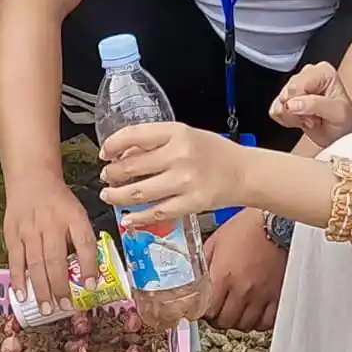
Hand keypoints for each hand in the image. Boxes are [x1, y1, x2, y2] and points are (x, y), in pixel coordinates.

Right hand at [2, 179, 99, 316]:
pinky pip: (16, 260)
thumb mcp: (78, 214)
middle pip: (56, 259)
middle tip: (65, 307)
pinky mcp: (12, 234)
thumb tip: (87, 275)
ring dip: (42, 289)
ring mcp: (29, 229)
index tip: (91, 287)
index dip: (88, 266)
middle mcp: (51, 223)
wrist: (31, 178)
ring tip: (47, 309)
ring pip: (36, 263)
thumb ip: (82, 240)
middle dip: (61, 286)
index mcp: (73, 217)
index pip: (84, 243)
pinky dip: (19, 279)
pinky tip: (22, 295)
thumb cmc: (59, 202)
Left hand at [97, 122, 248, 227]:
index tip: (104, 153)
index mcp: (177, 132)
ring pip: (139, 192)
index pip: (134, 135)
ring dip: (117, 196)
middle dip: (111, 174)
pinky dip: (137, 218)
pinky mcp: (191, 204)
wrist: (246, 173)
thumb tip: (123, 154)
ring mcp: (185, 181)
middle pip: (131, 166)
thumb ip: (157, 142)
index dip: (112, 145)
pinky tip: (127, 219)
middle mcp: (179, 155)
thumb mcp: (187, 135)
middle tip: (106, 177)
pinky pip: (157, 213)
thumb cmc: (216, 153)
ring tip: (109, 195)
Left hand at [202, 210, 284, 331]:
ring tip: (236, 311)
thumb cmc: (247, 228)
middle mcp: (242, 289)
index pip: (207, 310)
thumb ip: (204, 264)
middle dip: (218, 318)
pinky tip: (255, 312)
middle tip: (218, 311)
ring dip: (237, 321)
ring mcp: (262, 295)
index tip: (203, 309)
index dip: (203, 312)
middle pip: (225, 322)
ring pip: (245, 325)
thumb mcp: (216, 241)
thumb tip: (194, 281)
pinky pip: (267, 322)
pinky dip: (259, 321)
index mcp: (223, 275)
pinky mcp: (278, 296)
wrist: (276, 223)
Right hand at [269, 62, 351, 148]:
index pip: (297, 86)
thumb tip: (292, 103)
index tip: (317, 115)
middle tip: (314, 118)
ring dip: (293, 117)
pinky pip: (274, 110)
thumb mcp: (338, 113)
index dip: (302, 105)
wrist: (343, 133)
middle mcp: (307, 74)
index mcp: (322, 71)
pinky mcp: (286, 98)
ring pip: (279, 103)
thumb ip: (316, 105)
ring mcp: (295, 85)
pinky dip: (286, 120)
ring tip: (310, 119)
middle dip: (297, 112)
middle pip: (286, 94)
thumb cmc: (346, 121)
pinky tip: (301, 120)